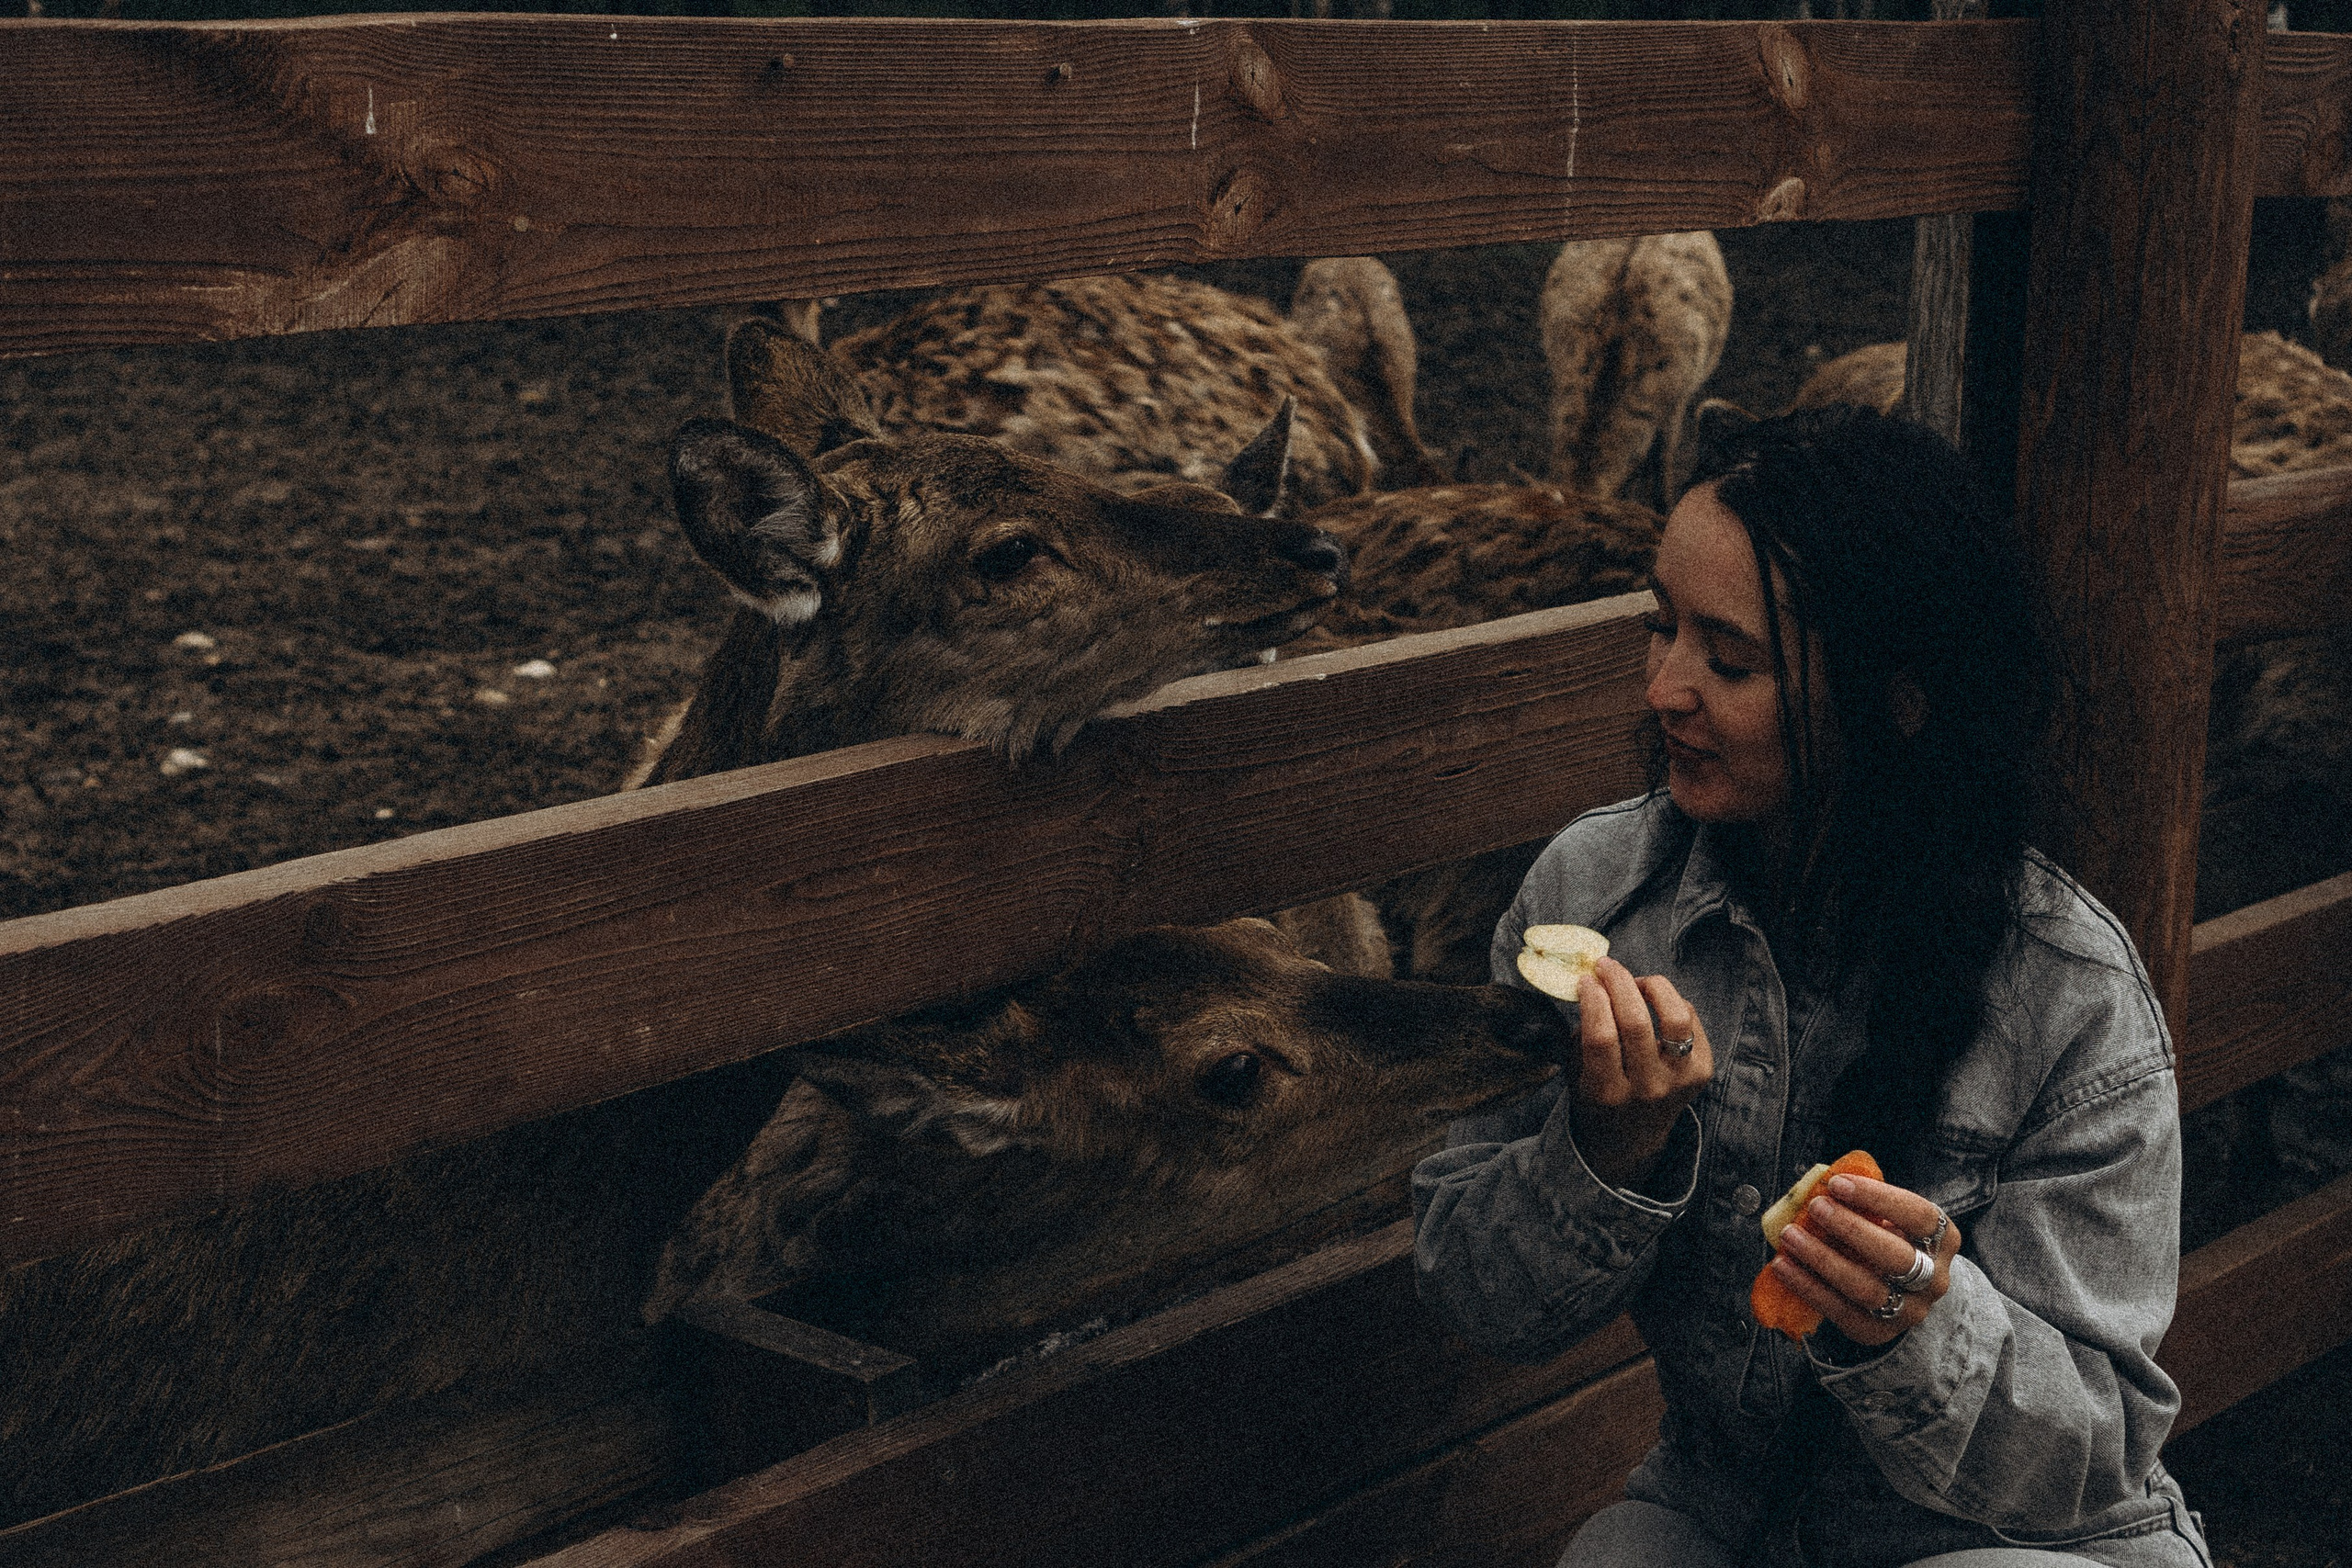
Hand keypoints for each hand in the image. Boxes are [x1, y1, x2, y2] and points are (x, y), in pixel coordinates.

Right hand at [1568, 957, 1712, 1187]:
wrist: (1632, 1137)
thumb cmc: (1596, 1098)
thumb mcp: (1576, 1075)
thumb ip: (1582, 1034)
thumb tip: (1592, 983)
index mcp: (1608, 1093)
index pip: (1601, 1037)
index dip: (1593, 1000)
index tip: (1585, 979)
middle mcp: (1647, 1089)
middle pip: (1636, 1022)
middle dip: (1618, 982)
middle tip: (1606, 965)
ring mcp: (1680, 1082)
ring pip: (1675, 1018)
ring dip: (1654, 987)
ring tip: (1637, 981)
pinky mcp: (1702, 1073)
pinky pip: (1691, 1020)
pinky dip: (1672, 1002)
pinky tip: (1654, 1001)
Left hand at [1769, 1174, 1961, 1347]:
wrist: (1908, 1292)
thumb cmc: (1891, 1239)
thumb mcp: (1893, 1218)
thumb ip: (1868, 1204)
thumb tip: (1820, 1184)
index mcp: (1943, 1239)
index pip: (1918, 1215)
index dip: (1877, 1197)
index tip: (1837, 1183)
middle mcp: (1934, 1278)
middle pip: (1896, 1257)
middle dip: (1851, 1229)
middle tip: (1815, 1207)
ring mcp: (1910, 1309)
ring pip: (1867, 1288)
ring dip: (1823, 1260)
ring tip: (1790, 1236)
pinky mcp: (1880, 1331)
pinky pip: (1841, 1311)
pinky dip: (1808, 1287)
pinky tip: (1783, 1267)